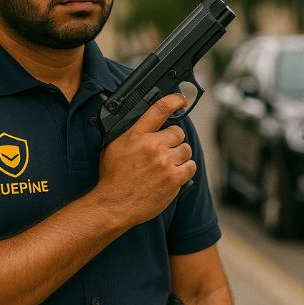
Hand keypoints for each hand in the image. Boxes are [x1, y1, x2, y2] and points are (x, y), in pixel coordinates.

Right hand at [95, 93, 196, 226]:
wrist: (115, 204)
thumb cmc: (112, 177)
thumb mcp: (113, 147)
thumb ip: (130, 133)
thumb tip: (142, 123)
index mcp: (136, 135)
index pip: (159, 109)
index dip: (174, 101)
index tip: (181, 100)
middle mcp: (152, 145)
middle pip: (178, 132)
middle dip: (173, 140)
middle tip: (165, 151)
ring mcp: (164, 162)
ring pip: (186, 150)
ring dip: (180, 156)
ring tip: (167, 165)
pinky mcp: (174, 178)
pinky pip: (191, 167)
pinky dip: (185, 170)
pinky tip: (174, 174)